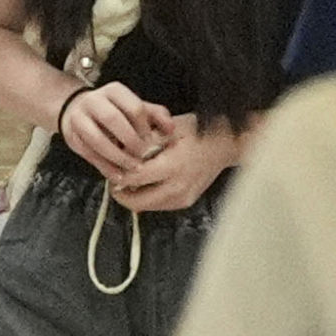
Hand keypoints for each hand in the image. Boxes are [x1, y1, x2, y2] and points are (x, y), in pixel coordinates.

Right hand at [55, 80, 173, 179]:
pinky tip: (118, 175)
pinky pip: (89, 154)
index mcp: (114, 91)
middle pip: (113, 119)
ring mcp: (79, 118)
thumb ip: (155, 115)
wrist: (77, 109)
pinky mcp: (72, 136)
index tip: (152, 141)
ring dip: (117, 156)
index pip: (134, 107)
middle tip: (144, 155)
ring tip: (133, 167)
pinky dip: (105, 167)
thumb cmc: (114, 110)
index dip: (145, 127)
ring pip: (97, 139)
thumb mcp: (134, 106)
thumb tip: (170, 129)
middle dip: (131, 141)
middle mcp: (94, 100)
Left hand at [106, 112, 239, 213]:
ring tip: (128, 179)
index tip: (111, 166)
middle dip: (120, 193)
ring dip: (132, 196)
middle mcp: (178, 187)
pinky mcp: (185, 202)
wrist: (224, 145)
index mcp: (173, 166)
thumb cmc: (197, 132)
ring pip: (145, 207)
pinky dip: (146, 197)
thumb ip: (145, 141)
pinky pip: (158, 205)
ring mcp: (182, 198)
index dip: (118, 174)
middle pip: (137, 201)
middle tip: (113, 179)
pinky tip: (144, 183)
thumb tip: (120, 150)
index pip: (135, 178)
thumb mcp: (169, 128)